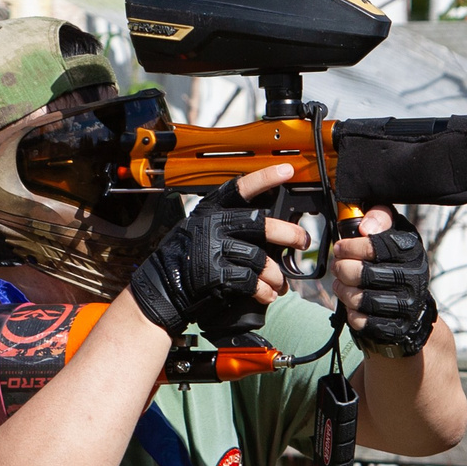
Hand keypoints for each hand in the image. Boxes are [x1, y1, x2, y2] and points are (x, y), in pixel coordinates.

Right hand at [128, 165, 308, 339]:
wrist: (164, 287)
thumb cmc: (187, 258)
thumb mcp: (201, 229)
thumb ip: (230, 224)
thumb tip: (273, 226)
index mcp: (211, 211)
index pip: (240, 188)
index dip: (264, 178)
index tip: (286, 171)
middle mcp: (212, 226)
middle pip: (260, 225)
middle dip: (288, 234)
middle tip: (302, 240)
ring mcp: (212, 250)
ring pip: (259, 259)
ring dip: (275, 275)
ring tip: (279, 283)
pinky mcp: (214, 274)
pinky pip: (250, 281)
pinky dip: (263, 290)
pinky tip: (266, 294)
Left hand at [330, 206, 436, 357]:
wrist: (413, 305)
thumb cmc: (396, 262)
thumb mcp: (394, 231)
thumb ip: (380, 216)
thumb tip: (364, 226)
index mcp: (411, 251)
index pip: (374, 246)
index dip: (350, 246)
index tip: (340, 248)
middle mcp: (413, 278)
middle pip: (362, 274)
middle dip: (342, 269)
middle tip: (338, 267)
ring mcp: (406, 306)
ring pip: (360, 299)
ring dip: (343, 290)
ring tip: (341, 284)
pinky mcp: (396, 327)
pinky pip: (362, 321)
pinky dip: (351, 312)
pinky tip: (352, 304)